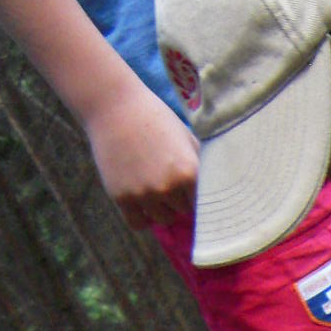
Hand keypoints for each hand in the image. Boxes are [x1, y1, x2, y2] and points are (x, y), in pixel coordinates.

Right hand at [82, 77, 198, 227]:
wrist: (114, 106)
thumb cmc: (155, 118)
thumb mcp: (186, 137)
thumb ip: (201, 164)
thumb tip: (216, 189)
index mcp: (189, 172)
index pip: (204, 203)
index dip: (200, 197)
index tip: (195, 192)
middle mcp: (168, 187)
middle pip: (183, 211)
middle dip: (179, 200)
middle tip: (169, 181)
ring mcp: (144, 194)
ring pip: (163, 219)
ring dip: (162, 209)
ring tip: (156, 189)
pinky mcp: (121, 197)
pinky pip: (138, 224)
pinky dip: (142, 218)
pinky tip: (143, 205)